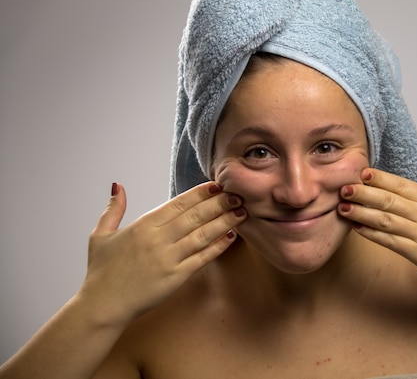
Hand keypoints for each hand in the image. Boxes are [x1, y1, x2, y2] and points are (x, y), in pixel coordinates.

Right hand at [79, 182, 246, 326]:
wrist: (103, 305)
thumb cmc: (102, 272)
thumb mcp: (100, 235)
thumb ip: (113, 209)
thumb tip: (117, 186)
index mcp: (143, 226)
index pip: (178, 204)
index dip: (200, 193)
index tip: (217, 185)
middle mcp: (158, 239)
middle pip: (195, 216)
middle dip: (219, 203)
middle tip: (237, 194)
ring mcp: (169, 259)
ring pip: (203, 235)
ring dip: (224, 222)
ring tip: (241, 212)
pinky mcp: (176, 277)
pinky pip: (202, 258)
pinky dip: (218, 246)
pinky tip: (231, 236)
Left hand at [338, 162, 416, 285]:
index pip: (402, 184)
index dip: (381, 178)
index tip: (363, 172)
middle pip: (388, 200)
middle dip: (363, 192)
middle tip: (343, 186)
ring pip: (384, 220)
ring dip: (361, 213)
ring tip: (342, 206)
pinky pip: (389, 242)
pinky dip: (372, 234)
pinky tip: (357, 228)